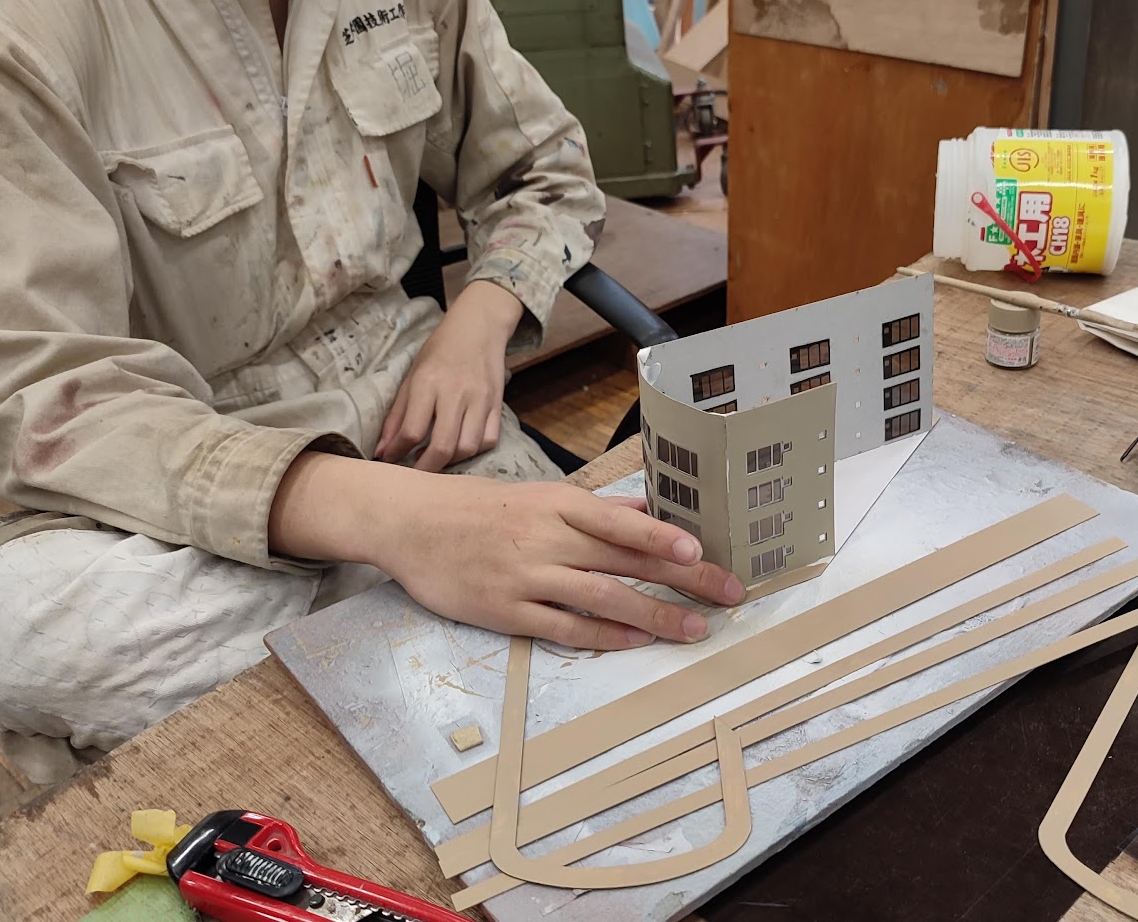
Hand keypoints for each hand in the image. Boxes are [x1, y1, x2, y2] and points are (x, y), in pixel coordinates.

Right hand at [269, 455, 746, 649]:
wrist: (409, 523)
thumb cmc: (478, 507)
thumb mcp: (537, 495)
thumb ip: (594, 509)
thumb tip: (648, 509)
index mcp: (557, 504)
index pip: (620, 522)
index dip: (662, 537)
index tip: (701, 552)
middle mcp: (546, 539)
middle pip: (625, 561)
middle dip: (683, 580)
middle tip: (728, 594)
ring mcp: (527, 577)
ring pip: (602, 599)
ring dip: (654, 615)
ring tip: (693, 629)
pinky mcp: (506, 611)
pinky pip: (564, 627)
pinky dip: (603, 635)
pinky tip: (635, 641)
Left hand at [375, 280, 524, 470]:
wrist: (479, 329)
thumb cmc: (439, 352)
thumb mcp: (412, 376)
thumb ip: (397, 415)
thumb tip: (382, 450)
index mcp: (428, 383)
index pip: (412, 430)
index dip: (398, 453)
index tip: (391, 461)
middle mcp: (456, 393)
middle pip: (443, 446)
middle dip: (426, 469)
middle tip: (415, 476)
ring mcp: (480, 400)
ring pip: (468, 448)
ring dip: (451, 462)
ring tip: (437, 460)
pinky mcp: (498, 404)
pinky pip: (489, 440)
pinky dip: (474, 450)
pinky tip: (461, 447)